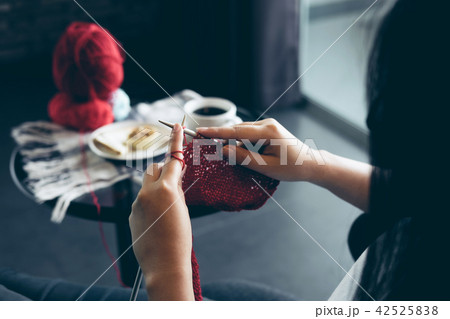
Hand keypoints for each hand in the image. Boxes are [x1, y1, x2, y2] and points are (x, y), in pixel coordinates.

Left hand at [129, 123, 193, 299]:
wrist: (164, 263)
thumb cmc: (180, 238)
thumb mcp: (183, 208)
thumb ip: (176, 189)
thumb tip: (173, 178)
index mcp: (165, 188)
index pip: (173, 159)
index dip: (175, 141)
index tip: (176, 125)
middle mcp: (147, 192)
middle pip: (154, 169)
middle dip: (163, 170)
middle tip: (174, 182)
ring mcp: (136, 203)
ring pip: (147, 185)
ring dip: (156, 189)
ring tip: (167, 210)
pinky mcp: (131, 214)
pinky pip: (141, 201)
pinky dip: (149, 204)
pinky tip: (157, 221)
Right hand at [197, 118, 323, 181]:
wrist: (310, 164)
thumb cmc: (292, 168)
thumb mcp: (266, 167)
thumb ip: (244, 158)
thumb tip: (224, 150)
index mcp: (268, 131)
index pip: (236, 131)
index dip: (217, 132)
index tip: (201, 130)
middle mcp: (267, 124)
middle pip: (238, 131)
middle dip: (226, 140)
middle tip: (212, 149)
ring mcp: (268, 126)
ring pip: (243, 134)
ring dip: (238, 146)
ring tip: (244, 160)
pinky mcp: (268, 130)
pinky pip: (250, 136)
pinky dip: (245, 146)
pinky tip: (250, 157)